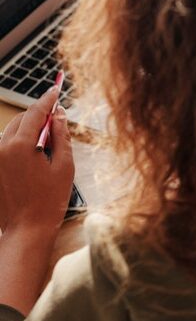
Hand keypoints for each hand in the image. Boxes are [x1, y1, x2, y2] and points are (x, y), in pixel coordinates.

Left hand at [0, 86, 74, 234]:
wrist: (25, 231)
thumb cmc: (48, 201)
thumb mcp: (64, 165)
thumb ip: (61, 135)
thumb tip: (59, 115)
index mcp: (21, 146)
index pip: (35, 112)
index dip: (48, 99)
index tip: (56, 89)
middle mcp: (2, 149)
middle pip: (21, 120)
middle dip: (38, 116)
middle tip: (56, 120)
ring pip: (11, 134)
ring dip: (27, 131)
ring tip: (45, 146)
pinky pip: (5, 148)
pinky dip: (19, 146)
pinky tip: (32, 159)